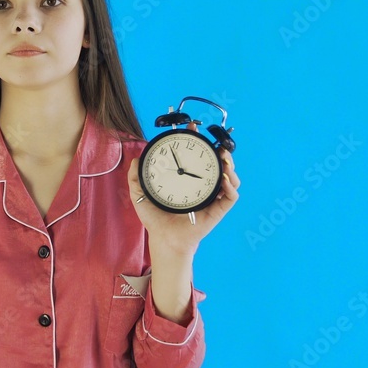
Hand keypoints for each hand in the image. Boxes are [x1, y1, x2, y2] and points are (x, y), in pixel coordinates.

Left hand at [128, 122, 239, 255]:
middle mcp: (202, 187)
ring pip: (229, 177)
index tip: (193, 128)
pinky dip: (231, 186)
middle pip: (218, 164)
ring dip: (230, 166)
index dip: (198, 142)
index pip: (197, 158)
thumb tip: (136, 159)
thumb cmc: (155, 219)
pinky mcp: (218, 210)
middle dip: (220, 150)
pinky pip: (231, 196)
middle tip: (214, 142)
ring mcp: (212, 198)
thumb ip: (135, 177)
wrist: (164, 239)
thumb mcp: (140, 195)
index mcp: (187, 180)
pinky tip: (224, 179)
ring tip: (224, 158)